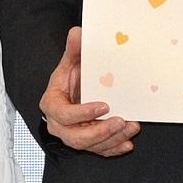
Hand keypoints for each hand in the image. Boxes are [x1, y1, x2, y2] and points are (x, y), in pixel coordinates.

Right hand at [42, 27, 135, 157]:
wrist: (71, 93)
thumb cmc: (69, 80)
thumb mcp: (70, 64)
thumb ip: (74, 51)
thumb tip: (78, 32)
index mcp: (52, 106)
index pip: (64, 114)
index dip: (83, 113)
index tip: (104, 105)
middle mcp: (60, 125)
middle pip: (77, 138)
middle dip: (100, 132)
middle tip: (121, 121)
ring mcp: (73, 136)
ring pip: (91, 146)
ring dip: (112, 139)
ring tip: (131, 127)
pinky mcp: (88, 143)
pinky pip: (100, 151)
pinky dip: (114, 148)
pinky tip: (127, 143)